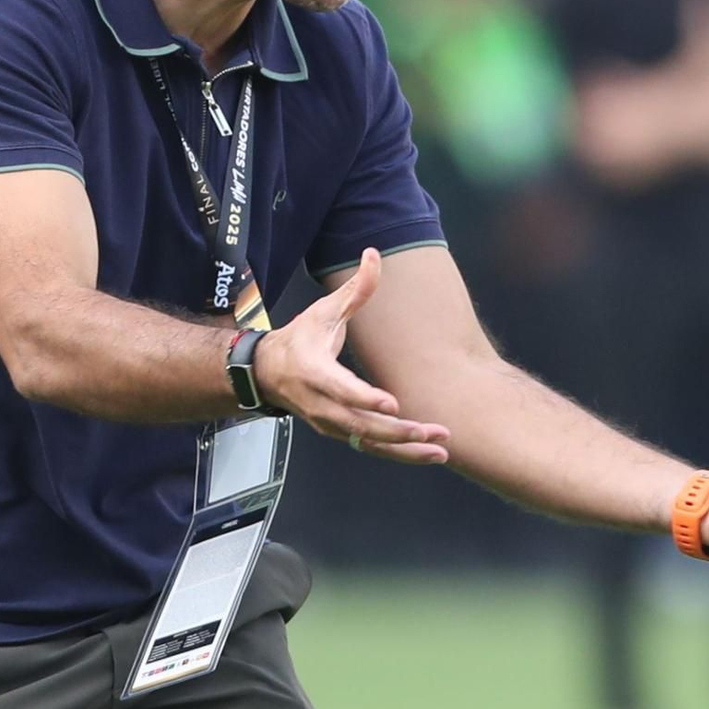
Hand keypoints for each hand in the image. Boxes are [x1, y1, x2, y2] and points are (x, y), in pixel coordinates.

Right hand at [254, 250, 450, 464]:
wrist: (269, 374)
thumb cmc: (300, 340)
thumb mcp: (324, 310)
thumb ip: (356, 289)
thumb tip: (373, 254)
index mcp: (315, 372)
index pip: (341, 390)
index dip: (365, 399)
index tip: (392, 404)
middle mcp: (321, 405)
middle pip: (361, 426)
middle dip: (399, 432)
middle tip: (434, 432)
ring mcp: (330, 425)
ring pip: (369, 444)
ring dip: (405, 450)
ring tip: (440, 451)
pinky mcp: (340, 434)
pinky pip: (370, 448)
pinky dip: (399, 454)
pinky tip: (427, 453)